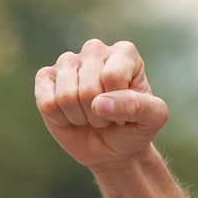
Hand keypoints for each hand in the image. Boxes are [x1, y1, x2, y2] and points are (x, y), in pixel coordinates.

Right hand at [35, 39, 169, 169]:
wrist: (112, 148)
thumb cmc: (134, 128)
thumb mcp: (152, 120)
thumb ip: (137, 106)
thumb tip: (99, 103)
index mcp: (125, 53)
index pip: (112, 77)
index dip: (119, 106)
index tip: (127, 112)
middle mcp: (95, 50)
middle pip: (88, 90)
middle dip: (99, 115)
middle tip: (107, 117)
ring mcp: (68, 61)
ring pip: (66, 96)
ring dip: (80, 117)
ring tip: (90, 116)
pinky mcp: (45, 77)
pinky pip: (47, 103)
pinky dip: (61, 119)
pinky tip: (70, 115)